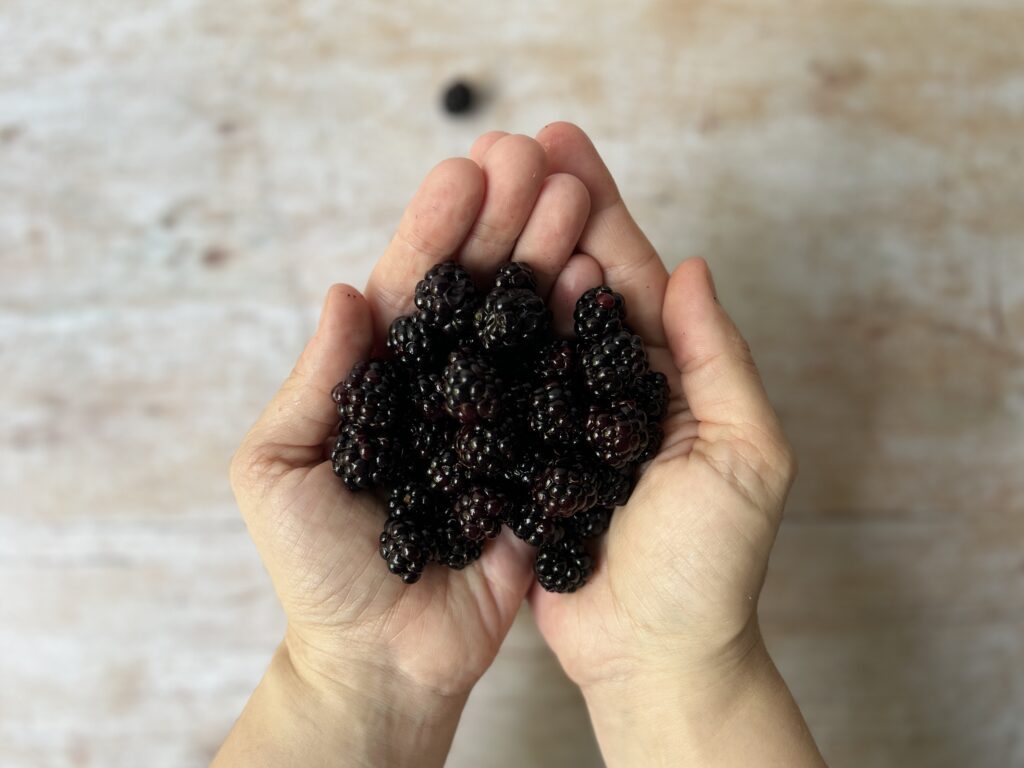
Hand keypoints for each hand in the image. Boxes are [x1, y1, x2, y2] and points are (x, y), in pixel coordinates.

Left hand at [216, 134, 595, 765]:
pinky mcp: (537, 462)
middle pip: (477, 293)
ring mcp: (494, 421)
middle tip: (538, 160)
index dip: (436, 230)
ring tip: (577, 199)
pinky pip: (562, 396)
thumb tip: (342, 293)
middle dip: (504, 223)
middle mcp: (442, 387)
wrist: (385, 658)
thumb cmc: (318, 570)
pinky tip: (599, 286)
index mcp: (379, 379)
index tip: (467, 171)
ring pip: (524, 327)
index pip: (411, 290)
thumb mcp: (280, 471)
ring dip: (548, 260)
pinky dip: (579, 340)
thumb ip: (315, 384)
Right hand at [524, 123, 822, 765]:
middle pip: (569, 282)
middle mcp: (606, 387)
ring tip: (463, 198)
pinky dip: (469, 342)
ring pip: (523, 326)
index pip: (628, 272)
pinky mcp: (513, 460)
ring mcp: (554, 420)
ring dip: (498, 259)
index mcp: (666, 375)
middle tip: (499, 146)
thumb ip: (717, 360)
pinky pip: (489, 389)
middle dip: (538, 212)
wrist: (651, 655)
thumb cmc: (710, 566)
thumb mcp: (745, 456)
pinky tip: (440, 294)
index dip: (597, 207)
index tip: (559, 145)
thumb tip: (689, 267)